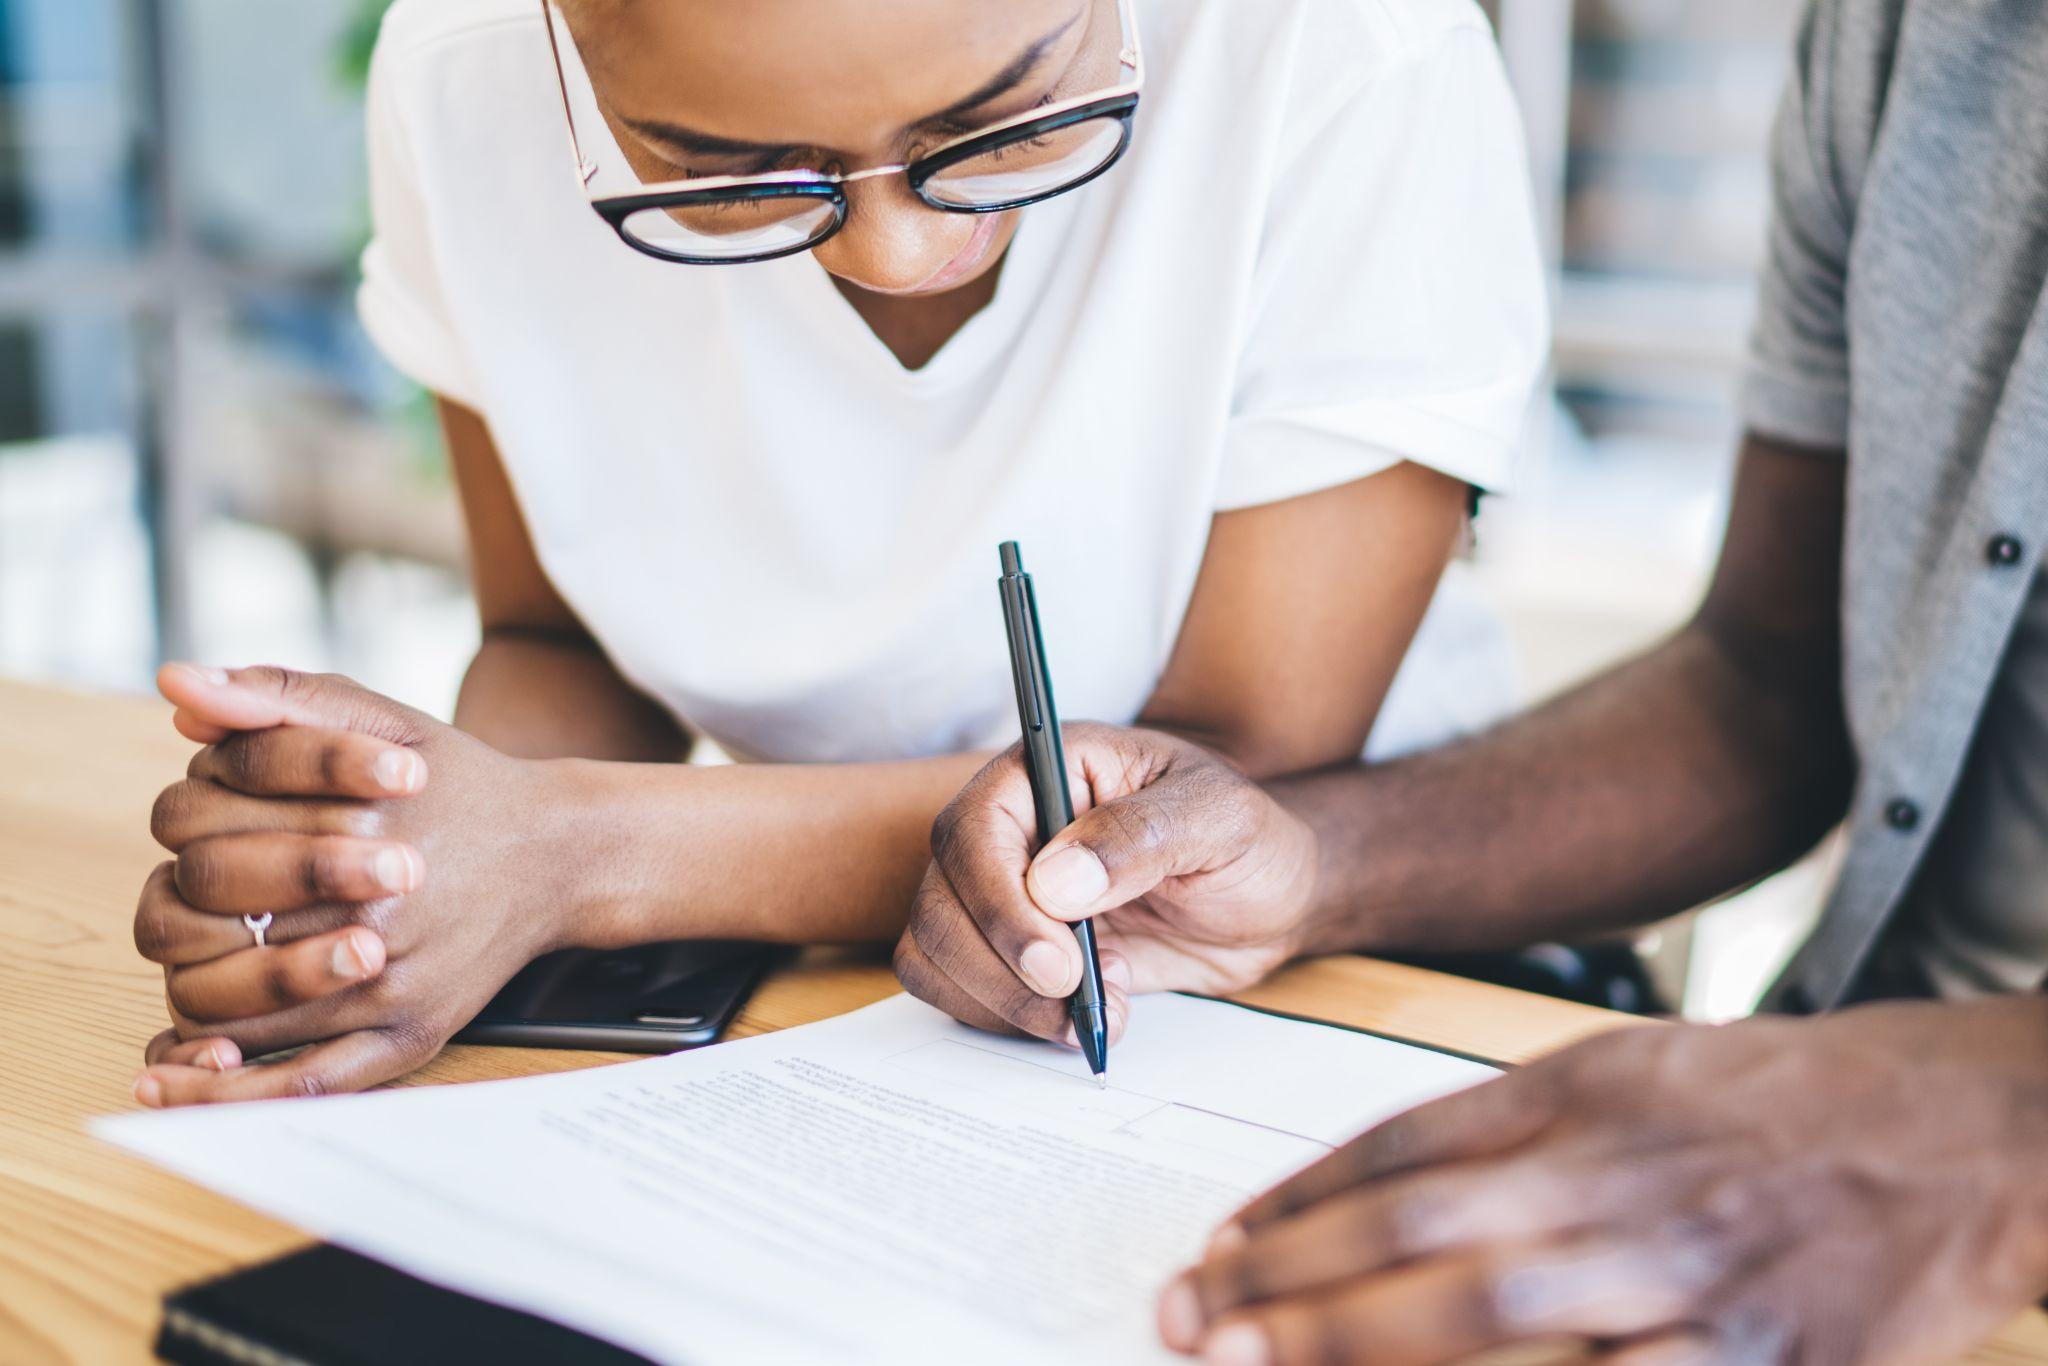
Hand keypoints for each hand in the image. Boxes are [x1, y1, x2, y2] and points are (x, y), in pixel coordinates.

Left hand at [132, 664, 582, 1103]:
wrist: (557, 853)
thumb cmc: (456, 784)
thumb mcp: (377, 716)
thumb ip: (277, 697)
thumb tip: (176, 686)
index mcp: (352, 816)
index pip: (194, 823)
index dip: (183, 824)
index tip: (205, 825)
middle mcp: (371, 905)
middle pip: (196, 915)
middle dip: (182, 903)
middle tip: (202, 899)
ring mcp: (389, 981)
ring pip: (228, 1004)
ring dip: (187, 986)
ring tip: (193, 968)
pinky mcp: (407, 1034)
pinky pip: (296, 1082)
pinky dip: (224, 1090)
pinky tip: (176, 1076)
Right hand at [894, 723, 1317, 1045]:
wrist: (1273, 900)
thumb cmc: (1250, 839)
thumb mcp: (1220, 820)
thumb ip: (1140, 837)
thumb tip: (1054, 882)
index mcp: (1048, 769)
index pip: (974, 828)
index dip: (998, 900)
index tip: (1056, 960)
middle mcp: (1011, 828)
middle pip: (941, 899)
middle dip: (999, 965)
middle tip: (1075, 996)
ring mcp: (1005, 892)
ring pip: (936, 950)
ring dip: (1002, 1001)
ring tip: (1090, 1009)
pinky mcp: (1014, 950)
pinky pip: (965, 990)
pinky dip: (1009, 1019)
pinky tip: (1082, 1015)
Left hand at [1158, 997, 2047, 1364]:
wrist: (1960, 1126)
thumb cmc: (1776, 1102)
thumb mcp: (1629, 1068)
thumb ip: (1501, 1123)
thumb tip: (1360, 1180)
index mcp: (1583, 1091)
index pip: (1404, 1148)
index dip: (1294, 1203)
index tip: (1216, 1249)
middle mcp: (1621, 1174)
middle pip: (1422, 1233)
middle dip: (1290, 1285)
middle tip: (1192, 1321)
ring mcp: (1690, 1274)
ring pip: (1492, 1321)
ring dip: (1359, 1350)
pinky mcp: (1763, 1361)